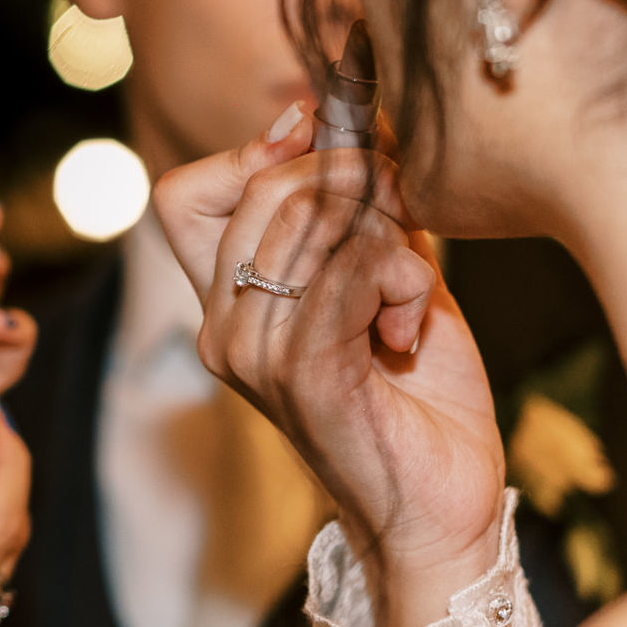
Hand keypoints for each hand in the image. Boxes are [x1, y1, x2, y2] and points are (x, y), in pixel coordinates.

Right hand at [151, 104, 505, 626]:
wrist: (443, 508)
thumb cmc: (417, 395)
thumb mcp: (384, 273)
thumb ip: (356, 207)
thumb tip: (338, 117)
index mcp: (225, 303)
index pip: (182, 193)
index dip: (250, 154)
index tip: (320, 147)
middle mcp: (222, 327)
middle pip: (262, 189)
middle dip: (349, 177)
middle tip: (402, 210)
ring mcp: (253, 353)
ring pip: (311, 222)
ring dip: (386, 233)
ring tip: (411, 282)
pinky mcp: (302, 374)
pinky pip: (350, 271)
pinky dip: (399, 277)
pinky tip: (408, 327)